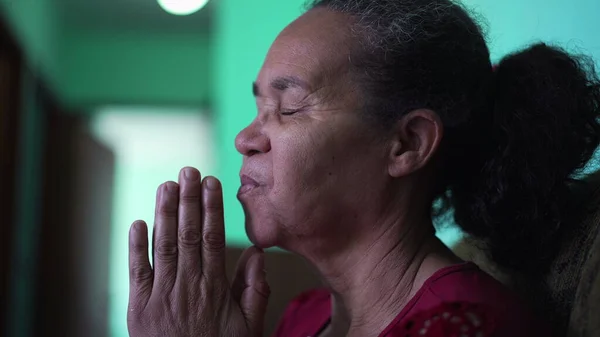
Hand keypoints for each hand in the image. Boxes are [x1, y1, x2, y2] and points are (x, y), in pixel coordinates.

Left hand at [127, 167, 269, 336]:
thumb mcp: (250, 327)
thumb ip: (255, 290)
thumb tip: (256, 253)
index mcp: (214, 287)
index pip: (212, 237)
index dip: (211, 208)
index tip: (212, 183)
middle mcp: (187, 284)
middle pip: (188, 233)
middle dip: (188, 199)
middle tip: (188, 171)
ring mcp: (161, 294)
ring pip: (163, 245)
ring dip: (164, 212)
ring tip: (166, 185)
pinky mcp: (139, 306)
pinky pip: (137, 271)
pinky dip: (136, 245)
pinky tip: (138, 222)